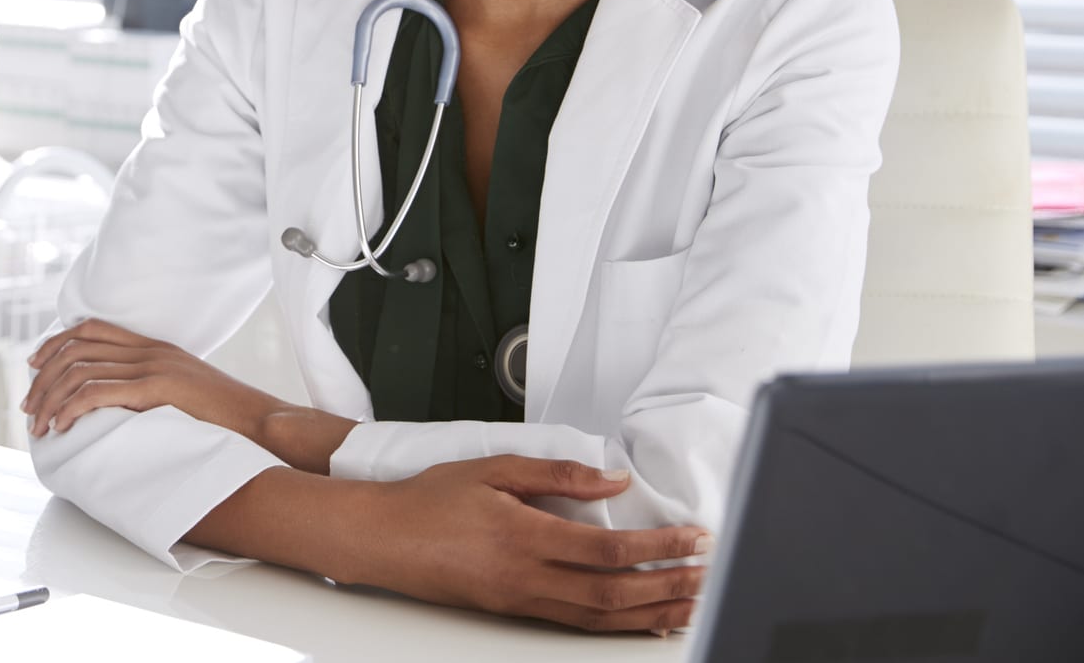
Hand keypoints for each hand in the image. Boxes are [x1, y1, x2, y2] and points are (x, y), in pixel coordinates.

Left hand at [21, 319, 283, 444]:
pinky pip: (98, 392)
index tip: (34, 366)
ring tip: (39, 426)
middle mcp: (150, 349)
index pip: (91, 329)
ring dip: (51, 399)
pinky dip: (71, 408)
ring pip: (81, 370)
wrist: (263, 422)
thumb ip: (153, 389)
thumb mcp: (184, 393)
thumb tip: (120, 406)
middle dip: (43, 377)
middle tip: (29, 408)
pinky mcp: (157, 388)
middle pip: (76, 347)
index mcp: (155, 346)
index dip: (55, 343)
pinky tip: (61, 426)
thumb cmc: (226, 419)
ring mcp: (154, 366)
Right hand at [350, 455, 712, 634]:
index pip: (607, 550)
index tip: (692, 539)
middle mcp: (525, 577)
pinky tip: (642, 619)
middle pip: (613, 594)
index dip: (657, 547)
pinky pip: (577, 623)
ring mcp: (521, 601)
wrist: (383, 538)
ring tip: (692, 605)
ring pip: (600, 618)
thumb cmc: (429, 500)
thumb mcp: (492, 468)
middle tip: (708, 577)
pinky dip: (618, 624)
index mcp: (523, 535)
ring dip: (652, 613)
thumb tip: (610, 479)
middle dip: (669, 587)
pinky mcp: (514, 611)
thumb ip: (556, 474)